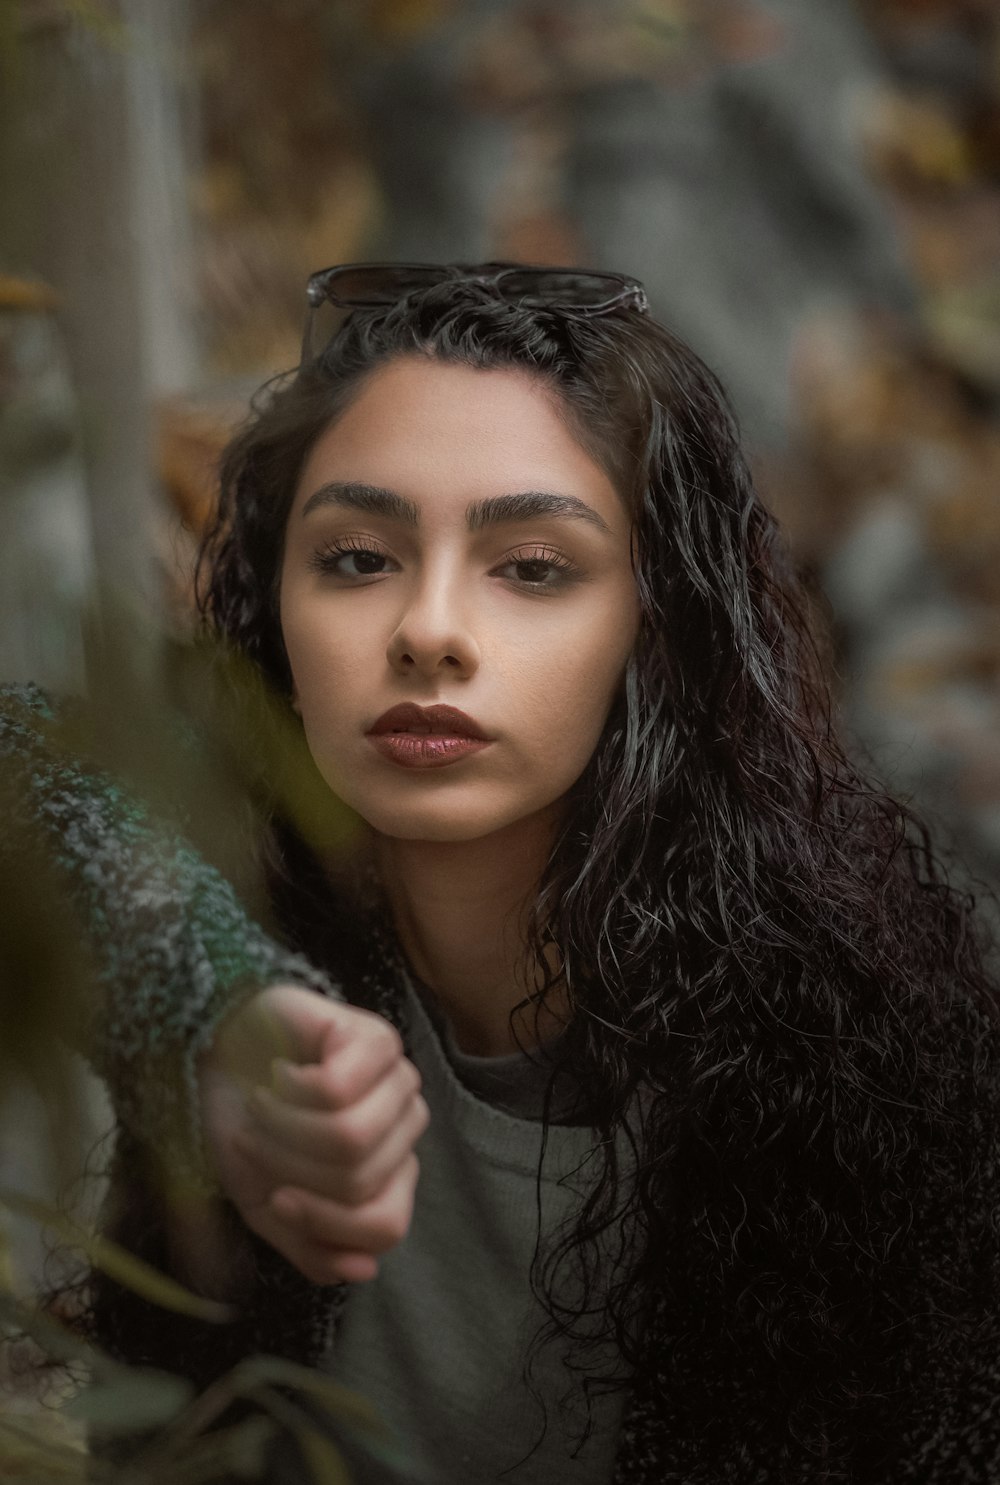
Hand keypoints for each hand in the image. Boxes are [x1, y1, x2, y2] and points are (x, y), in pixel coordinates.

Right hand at [198, 984, 427, 1284]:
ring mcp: (397, 1080)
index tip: (275, 1197)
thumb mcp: (268, 1205)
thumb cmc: (245, 1126)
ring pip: (350, 1138)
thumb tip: (363, 1269)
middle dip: (289, 1168)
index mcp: (389, 1172)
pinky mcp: (376, 1039)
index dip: (322, 1222)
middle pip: (360, 1182)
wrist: (213, 1056)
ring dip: (284, 1128)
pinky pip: (337, 1090)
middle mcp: (404, 1126)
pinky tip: (278, 1072)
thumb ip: (313, 1245)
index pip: (385, 1226)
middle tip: (255, 1138)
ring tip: (261, 1105)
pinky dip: (290, 1089)